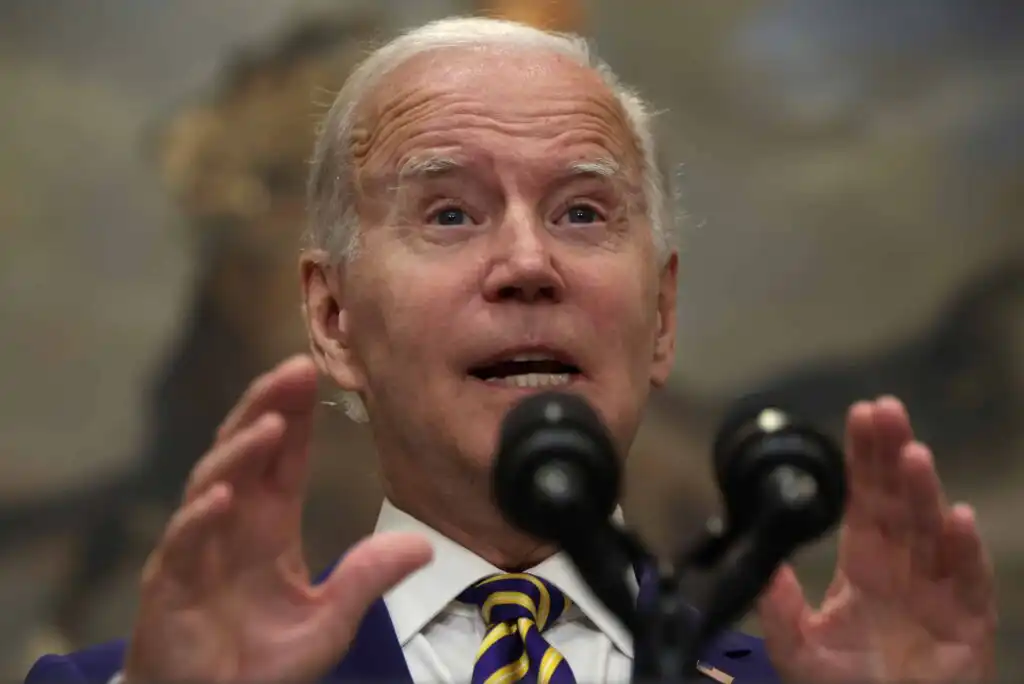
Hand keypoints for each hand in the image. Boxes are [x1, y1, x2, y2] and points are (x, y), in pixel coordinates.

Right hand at [124, 355, 431, 682]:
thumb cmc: (262, 663)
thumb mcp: (330, 621)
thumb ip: (367, 580)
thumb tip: (423, 546)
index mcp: (269, 523)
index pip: (284, 457)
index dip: (296, 414)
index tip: (311, 372)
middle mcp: (232, 523)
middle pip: (246, 451)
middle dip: (267, 408)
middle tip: (293, 370)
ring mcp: (199, 548)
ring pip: (214, 484)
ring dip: (241, 453)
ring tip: (270, 423)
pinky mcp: (171, 585)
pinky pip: (184, 544)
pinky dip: (201, 519)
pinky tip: (222, 497)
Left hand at [758, 396, 996, 682]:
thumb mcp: (799, 651)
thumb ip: (781, 612)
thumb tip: (766, 571)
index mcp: (865, 564)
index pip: (863, 499)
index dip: (863, 459)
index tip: (860, 416)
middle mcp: (903, 567)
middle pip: (897, 500)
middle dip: (891, 454)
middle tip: (886, 410)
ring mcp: (937, 590)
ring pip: (930, 529)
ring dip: (922, 491)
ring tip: (912, 454)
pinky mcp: (968, 622)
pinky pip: (968, 581)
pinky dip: (964, 550)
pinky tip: (956, 518)